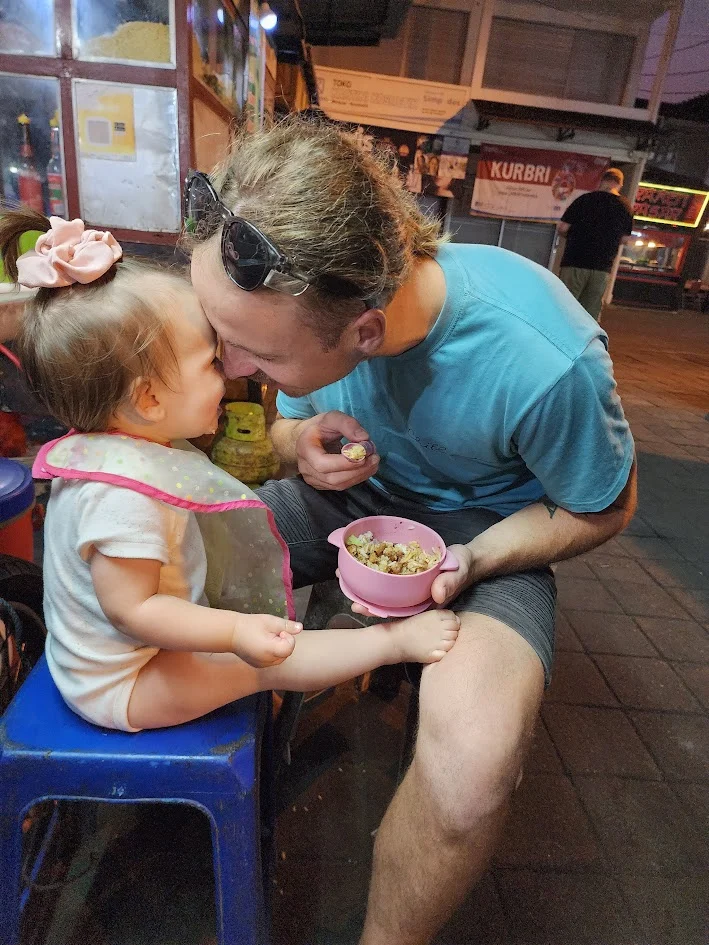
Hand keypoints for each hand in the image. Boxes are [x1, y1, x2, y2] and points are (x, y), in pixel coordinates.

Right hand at [232, 614, 302, 667]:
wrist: (230, 633)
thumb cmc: (250, 625)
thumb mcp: (270, 621)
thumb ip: (287, 626)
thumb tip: (300, 628)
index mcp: (270, 650)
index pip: (290, 647)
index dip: (287, 636)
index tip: (278, 631)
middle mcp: (267, 661)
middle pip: (286, 653)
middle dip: (283, 642)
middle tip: (271, 633)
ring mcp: (262, 665)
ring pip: (280, 657)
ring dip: (278, 648)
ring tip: (266, 638)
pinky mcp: (258, 665)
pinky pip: (272, 660)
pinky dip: (272, 653)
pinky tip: (262, 644)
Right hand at [296, 411, 378, 490]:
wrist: (309, 438)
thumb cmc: (321, 427)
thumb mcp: (333, 418)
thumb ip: (348, 424)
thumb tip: (364, 439)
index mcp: (305, 450)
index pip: (322, 464)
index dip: (345, 462)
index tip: (364, 453)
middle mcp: (306, 468)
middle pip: (332, 478)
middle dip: (357, 470)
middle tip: (375, 457)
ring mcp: (313, 479)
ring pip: (339, 485)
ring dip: (360, 474)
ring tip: (374, 461)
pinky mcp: (322, 485)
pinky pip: (341, 486)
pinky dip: (357, 477)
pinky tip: (366, 467)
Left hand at [350, 544, 477, 617]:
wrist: (468, 559)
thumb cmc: (463, 567)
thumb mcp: (458, 573)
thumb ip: (449, 583)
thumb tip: (437, 596)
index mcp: (422, 604)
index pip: (397, 612)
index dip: (378, 611)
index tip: (360, 607)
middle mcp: (413, 598)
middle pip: (386, 604)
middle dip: (365, 600)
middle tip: (346, 595)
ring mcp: (409, 589)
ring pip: (384, 592)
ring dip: (365, 587)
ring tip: (345, 579)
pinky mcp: (408, 577)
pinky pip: (389, 577)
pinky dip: (375, 572)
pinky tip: (359, 566)